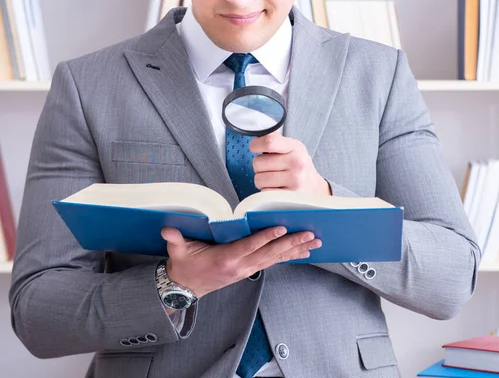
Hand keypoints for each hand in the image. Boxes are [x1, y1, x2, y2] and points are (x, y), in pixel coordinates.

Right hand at [160, 226, 321, 299]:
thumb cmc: (184, 265)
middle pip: (269, 253)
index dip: (265, 237)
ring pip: (275, 258)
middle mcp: (240, 266)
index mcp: (226, 258)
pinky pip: (273, 262)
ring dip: (295, 250)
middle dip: (291, 243)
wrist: (185, 287)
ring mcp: (246, 270)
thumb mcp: (178, 252)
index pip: (249, 246)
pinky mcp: (249, 270)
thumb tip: (168, 231)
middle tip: (309, 235)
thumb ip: (175, 240)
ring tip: (314, 242)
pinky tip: (303, 252)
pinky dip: (289, 256)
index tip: (280, 228)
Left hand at [250, 131, 331, 194]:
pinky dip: (266, 191)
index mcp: (295, 147)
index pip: (269, 142)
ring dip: (261, 180)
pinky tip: (276, 187)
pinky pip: (264, 192)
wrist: (314, 187)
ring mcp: (294, 180)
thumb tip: (258, 129)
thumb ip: (275, 139)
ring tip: (272, 178)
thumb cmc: (298, 165)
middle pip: (258, 162)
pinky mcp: (289, 196)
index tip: (255, 147)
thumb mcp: (292, 148)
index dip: (255, 145)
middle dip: (259, 166)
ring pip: (259, 179)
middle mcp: (296, 163)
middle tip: (270, 167)